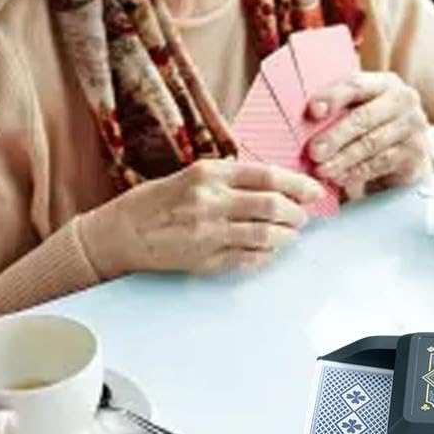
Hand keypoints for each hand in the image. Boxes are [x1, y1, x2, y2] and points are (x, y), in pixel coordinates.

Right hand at [82, 160, 323, 277]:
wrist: (118, 234)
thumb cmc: (153, 202)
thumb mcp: (191, 176)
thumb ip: (230, 179)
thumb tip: (274, 185)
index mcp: (208, 174)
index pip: (266, 175)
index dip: (298, 184)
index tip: (314, 190)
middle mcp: (210, 201)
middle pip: (272, 205)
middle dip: (297, 212)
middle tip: (303, 215)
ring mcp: (209, 233)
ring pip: (266, 234)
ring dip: (286, 235)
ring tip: (290, 233)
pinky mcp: (206, 259)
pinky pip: (249, 258)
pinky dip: (266, 254)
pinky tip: (269, 250)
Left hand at [307, 72, 431, 197]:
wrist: (406, 151)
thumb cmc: (373, 125)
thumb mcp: (357, 108)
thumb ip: (337, 107)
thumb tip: (308, 117)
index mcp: (384, 82)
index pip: (356, 85)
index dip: (333, 97)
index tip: (313, 111)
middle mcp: (404, 99)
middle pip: (364, 117)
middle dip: (335, 136)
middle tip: (313, 151)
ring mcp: (413, 126)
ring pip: (371, 143)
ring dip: (343, 159)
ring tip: (322, 169)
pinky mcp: (415, 152)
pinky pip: (381, 163)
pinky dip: (356, 172)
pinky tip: (339, 177)